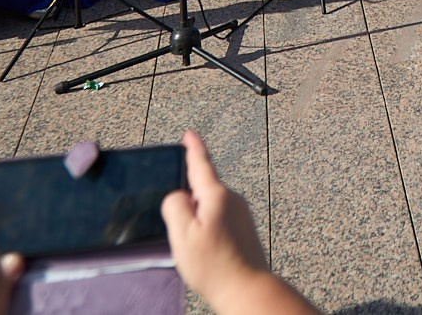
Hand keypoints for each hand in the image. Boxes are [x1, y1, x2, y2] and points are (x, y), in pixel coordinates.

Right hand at [160, 130, 288, 314]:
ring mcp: (240, 213)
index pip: (202, 164)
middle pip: (203, 187)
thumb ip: (175, 206)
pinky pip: (217, 218)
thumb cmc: (215, 265)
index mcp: (217, 195)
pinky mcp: (243, 228)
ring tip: (191, 246)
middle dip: (187, 199)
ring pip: (209, 205)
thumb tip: (178, 195)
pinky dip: (206, 228)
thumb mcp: (182, 234)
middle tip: (177, 225)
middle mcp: (232, 199)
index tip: (189, 134)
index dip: (193, 147)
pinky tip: (203, 250)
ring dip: (196, 219)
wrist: (246, 289)